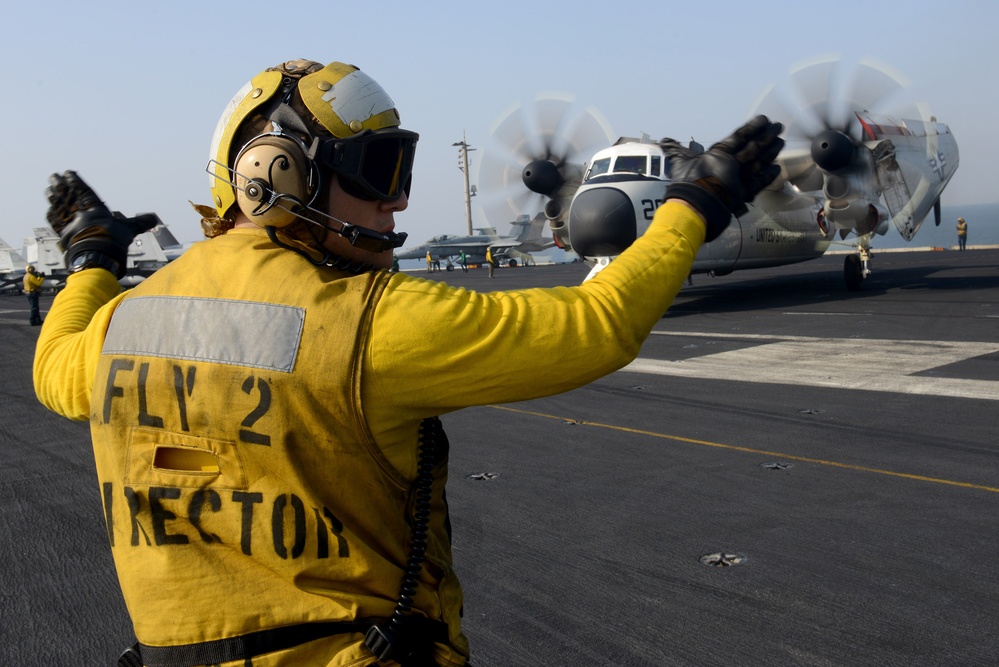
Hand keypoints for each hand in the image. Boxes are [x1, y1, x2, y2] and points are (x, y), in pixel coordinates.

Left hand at [45, 171, 159, 277]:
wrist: (98, 255)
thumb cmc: (114, 240)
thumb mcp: (129, 229)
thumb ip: (139, 223)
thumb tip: (154, 219)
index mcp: (95, 209)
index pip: (83, 191)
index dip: (75, 181)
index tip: (68, 172)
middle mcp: (81, 213)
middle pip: (67, 196)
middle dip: (59, 185)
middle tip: (53, 176)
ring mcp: (71, 224)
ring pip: (59, 206)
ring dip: (53, 197)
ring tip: (49, 189)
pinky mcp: (64, 235)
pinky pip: (56, 223)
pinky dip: (52, 216)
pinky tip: (49, 210)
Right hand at [662, 115, 783, 241]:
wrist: (691, 209)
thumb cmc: (685, 185)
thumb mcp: (680, 164)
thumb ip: (677, 151)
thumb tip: (663, 141)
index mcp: (718, 154)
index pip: (739, 136)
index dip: (753, 127)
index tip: (764, 119)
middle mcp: (733, 163)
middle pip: (754, 146)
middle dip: (768, 135)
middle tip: (778, 127)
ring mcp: (741, 179)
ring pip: (761, 161)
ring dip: (772, 151)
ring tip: (780, 141)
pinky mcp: (744, 194)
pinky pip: (760, 182)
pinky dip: (769, 175)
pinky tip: (777, 167)